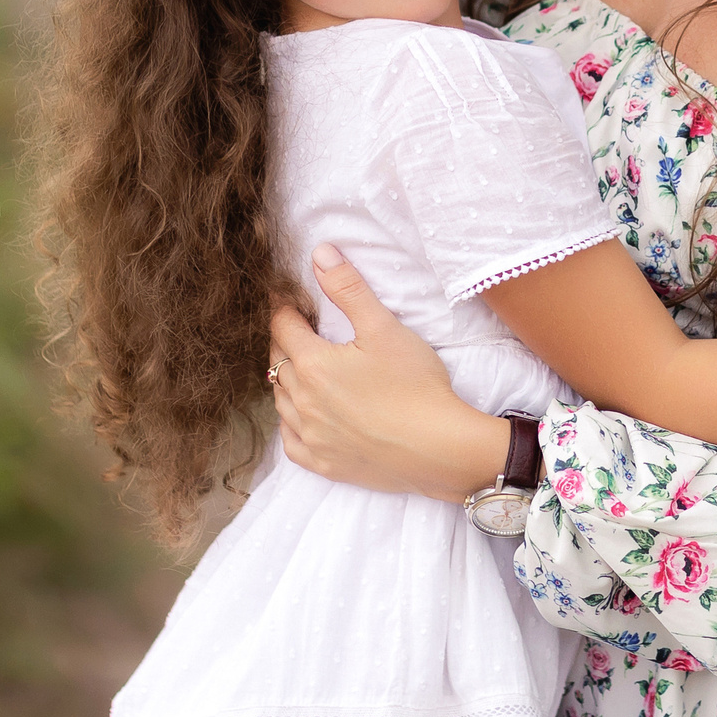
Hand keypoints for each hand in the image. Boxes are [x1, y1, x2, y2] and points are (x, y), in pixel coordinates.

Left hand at [269, 245, 505, 500]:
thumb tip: (320, 254)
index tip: (286, 297)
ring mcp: (310, 436)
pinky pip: (290, 441)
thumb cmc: (415, 385)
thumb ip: (349, 289)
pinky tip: (302, 415)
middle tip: (298, 328)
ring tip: (301, 368)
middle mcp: (302, 402)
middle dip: (284, 341)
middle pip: (277, 362)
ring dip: (286, 381)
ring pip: (280, 401)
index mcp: (313, 365)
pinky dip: (290, 423)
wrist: (438, 447)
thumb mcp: (384, 328)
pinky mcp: (322, 463)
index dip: (283, 307)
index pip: (282, 326)